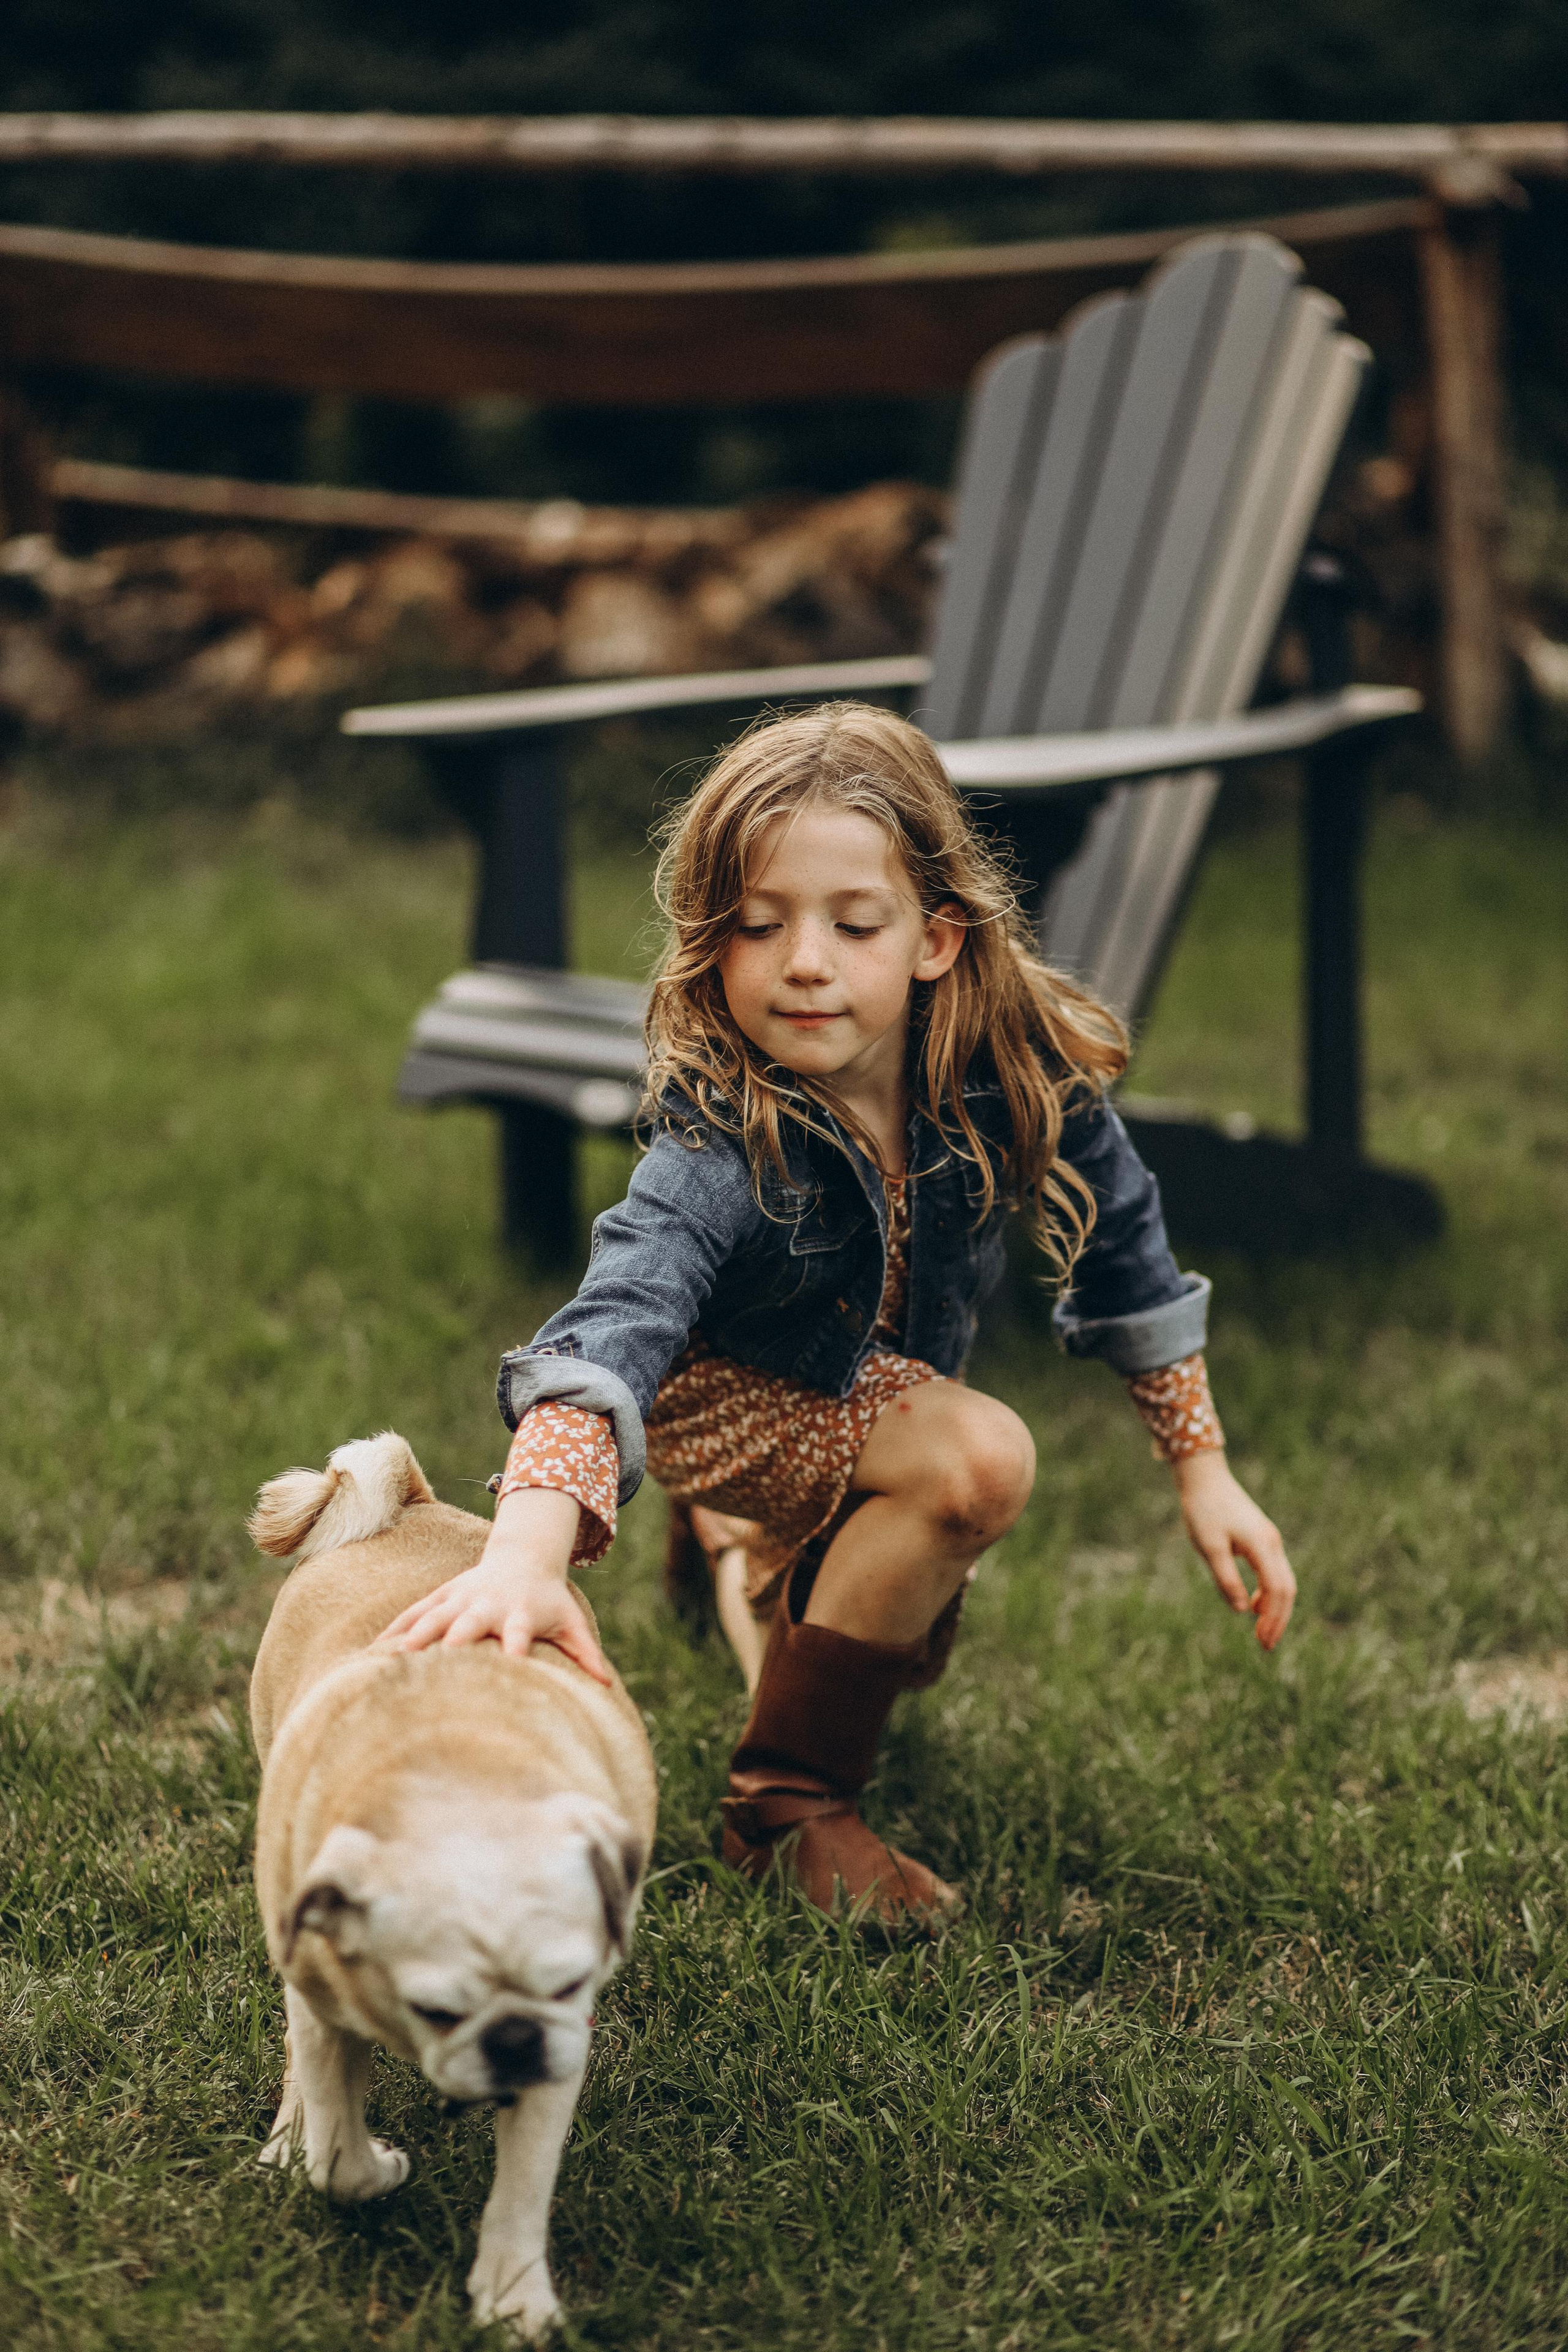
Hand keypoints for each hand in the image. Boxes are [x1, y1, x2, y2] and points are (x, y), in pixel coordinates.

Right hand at [373, 1486, 611, 1682]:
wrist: (524, 1557)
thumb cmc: (548, 1600)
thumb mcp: (570, 1621)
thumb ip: (585, 1652)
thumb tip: (607, 1684)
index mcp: (521, 1613)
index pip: (520, 1632)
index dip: (516, 1647)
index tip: (512, 1666)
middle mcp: (488, 1604)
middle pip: (470, 1622)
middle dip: (454, 1639)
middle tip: (437, 1661)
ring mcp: (461, 1598)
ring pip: (434, 1616)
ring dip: (413, 1635)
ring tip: (391, 1659)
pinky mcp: (442, 1596)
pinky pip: (414, 1613)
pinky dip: (393, 1630)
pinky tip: (371, 1652)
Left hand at [1172, 1449, 1295, 1650]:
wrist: (1204, 1478)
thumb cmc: (1203, 1510)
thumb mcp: (1209, 1548)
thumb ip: (1226, 1579)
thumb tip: (1242, 1611)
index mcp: (1262, 1546)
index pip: (1278, 1590)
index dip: (1274, 1619)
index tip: (1263, 1642)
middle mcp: (1272, 1543)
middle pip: (1286, 1589)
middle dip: (1278, 1619)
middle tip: (1265, 1645)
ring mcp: (1269, 1540)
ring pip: (1282, 1581)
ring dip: (1274, 1607)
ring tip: (1260, 1631)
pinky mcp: (1261, 1538)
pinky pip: (1273, 1571)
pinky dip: (1268, 1592)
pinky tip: (1253, 1604)